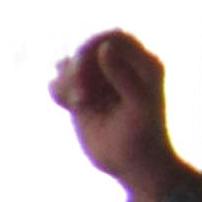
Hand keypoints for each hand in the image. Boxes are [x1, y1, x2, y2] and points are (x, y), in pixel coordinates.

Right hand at [50, 30, 183, 201]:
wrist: (132, 165)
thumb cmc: (143, 136)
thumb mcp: (138, 106)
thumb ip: (123, 76)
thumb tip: (104, 47)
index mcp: (142, 65)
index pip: (114, 37)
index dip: (95, 43)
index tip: (83, 62)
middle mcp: (119, 69)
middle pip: (86, 49)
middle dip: (77, 67)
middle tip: (81, 94)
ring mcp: (99, 83)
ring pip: (69, 64)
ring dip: (65, 80)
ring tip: (77, 102)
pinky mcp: (82, 97)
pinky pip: (58, 82)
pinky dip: (57, 90)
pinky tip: (68, 106)